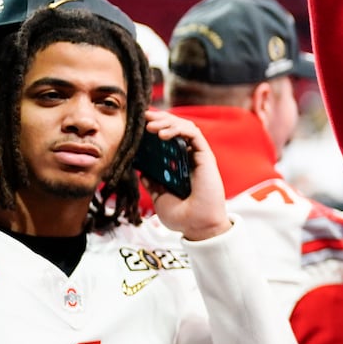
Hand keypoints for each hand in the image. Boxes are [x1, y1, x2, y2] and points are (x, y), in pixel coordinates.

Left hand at [142, 110, 230, 240]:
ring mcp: (198, 156)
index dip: (154, 128)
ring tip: (149, 126)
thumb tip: (140, 169)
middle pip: (176, 128)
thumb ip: (152, 182)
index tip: (137, 124)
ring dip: (166, 122)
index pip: (167, 139)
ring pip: (185, 127)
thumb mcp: (159, 197)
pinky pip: (193, 134)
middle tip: (142, 117)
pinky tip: (162, 135)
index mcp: (178, 166)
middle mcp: (189, 158)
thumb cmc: (182, 216)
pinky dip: (178, 129)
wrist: (197, 226)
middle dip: (159, 119)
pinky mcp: (205, 156)